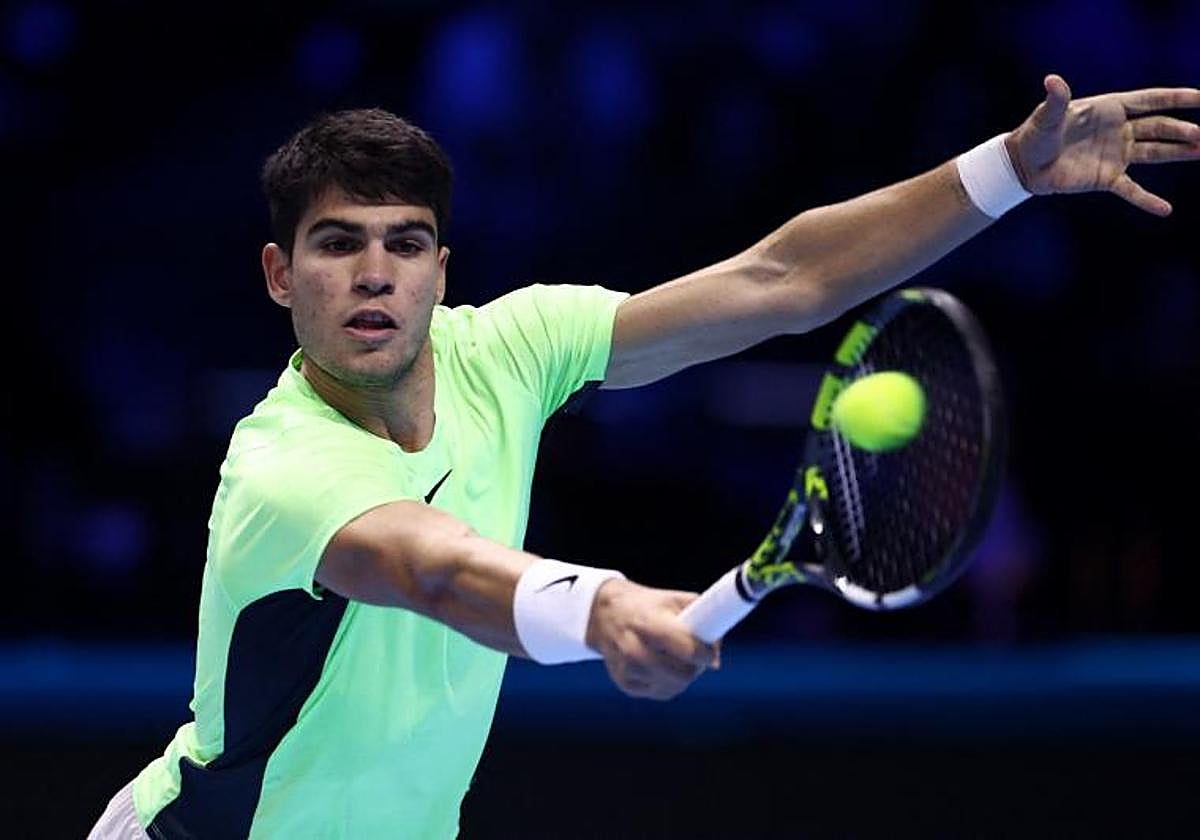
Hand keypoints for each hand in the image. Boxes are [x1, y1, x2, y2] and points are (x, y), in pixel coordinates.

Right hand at [585, 578, 719, 700]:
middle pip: (681, 674)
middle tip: (699, 658)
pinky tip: (665, 667)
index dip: (705, 653)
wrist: (605, 614)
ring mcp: (628, 669)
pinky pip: (660, 692)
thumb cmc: (647, 606)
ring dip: (684, 676)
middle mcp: (634, 649)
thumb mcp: (673, 600)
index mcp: (648, 624)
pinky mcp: (625, 684)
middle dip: (696, 667)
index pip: (686, 648)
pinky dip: (669, 683)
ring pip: (673, 687)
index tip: (711, 653)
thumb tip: (716, 652)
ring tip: (682, 660)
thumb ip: (701, 618)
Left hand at [1005, 74, 1199, 215]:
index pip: (1151, 100)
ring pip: (1155, 153)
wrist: (1023, 164)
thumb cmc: (1036, 133)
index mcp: (1110, 108)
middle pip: (1159, 127)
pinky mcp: (1107, 178)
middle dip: (1182, 131)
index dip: (1178, 98)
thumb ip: (1056, 99)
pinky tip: (1165, 209)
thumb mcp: (1047, 116)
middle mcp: (1120, 130)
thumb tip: (1052, 80)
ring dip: (1179, 153)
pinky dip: (1147, 200)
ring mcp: (1116, 154)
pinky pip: (1131, 190)